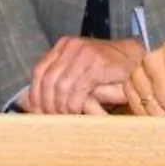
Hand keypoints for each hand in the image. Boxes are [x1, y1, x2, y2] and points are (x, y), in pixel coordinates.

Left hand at [28, 37, 145, 114]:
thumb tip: (30, 101)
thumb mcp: (78, 69)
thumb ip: (59, 79)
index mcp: (63, 46)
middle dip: (47, 103)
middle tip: (51, 119)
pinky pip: (79, 89)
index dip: (35, 94)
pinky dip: (75, 104)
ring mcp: (84, 54)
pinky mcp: (98, 65)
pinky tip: (77, 112)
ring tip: (66, 117)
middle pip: (48, 80)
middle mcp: (71, 46)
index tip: (37, 112)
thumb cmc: (105, 69)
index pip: (39, 70)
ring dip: (62, 106)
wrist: (135, 58)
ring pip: (62, 86)